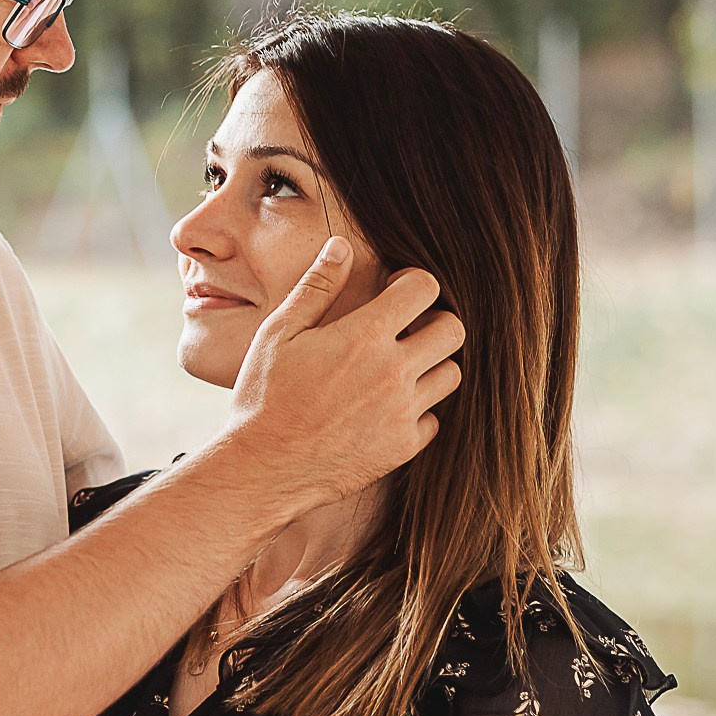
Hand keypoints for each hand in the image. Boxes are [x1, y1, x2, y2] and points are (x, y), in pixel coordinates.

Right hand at [226, 237, 463, 514]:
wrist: (263, 469)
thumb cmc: (264, 397)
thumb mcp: (279, 334)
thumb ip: (316, 288)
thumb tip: (341, 246)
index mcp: (364, 336)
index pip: (425, 288)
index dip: (412, 283)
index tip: (395, 291)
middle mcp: (394, 372)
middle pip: (453, 329)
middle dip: (433, 321)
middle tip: (404, 329)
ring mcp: (403, 412)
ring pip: (451, 374)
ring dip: (430, 365)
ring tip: (396, 368)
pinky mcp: (403, 447)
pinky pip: (434, 419)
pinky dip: (418, 410)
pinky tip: (385, 408)